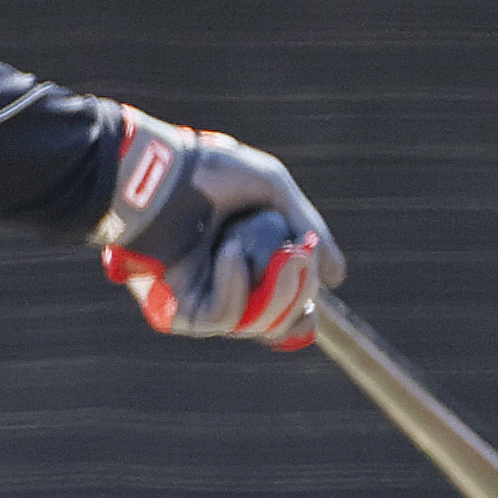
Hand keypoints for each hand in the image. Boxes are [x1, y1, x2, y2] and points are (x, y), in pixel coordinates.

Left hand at [91, 103, 340, 346]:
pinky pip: (221, 317)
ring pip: (255, 325)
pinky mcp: (178, 310)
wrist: (160, 172)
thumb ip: (308, 230)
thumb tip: (337, 277)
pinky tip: (232, 253)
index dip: (304, 311)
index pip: (285, 309)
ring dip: (275, 291)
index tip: (316, 299)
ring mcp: (204, 301)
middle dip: (297, 293)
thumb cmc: (210, 173)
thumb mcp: (274, 191)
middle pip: (279, 323)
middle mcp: (228, 289)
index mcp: (251, 264)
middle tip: (298, 258)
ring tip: (276, 254)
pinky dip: (235, 285)